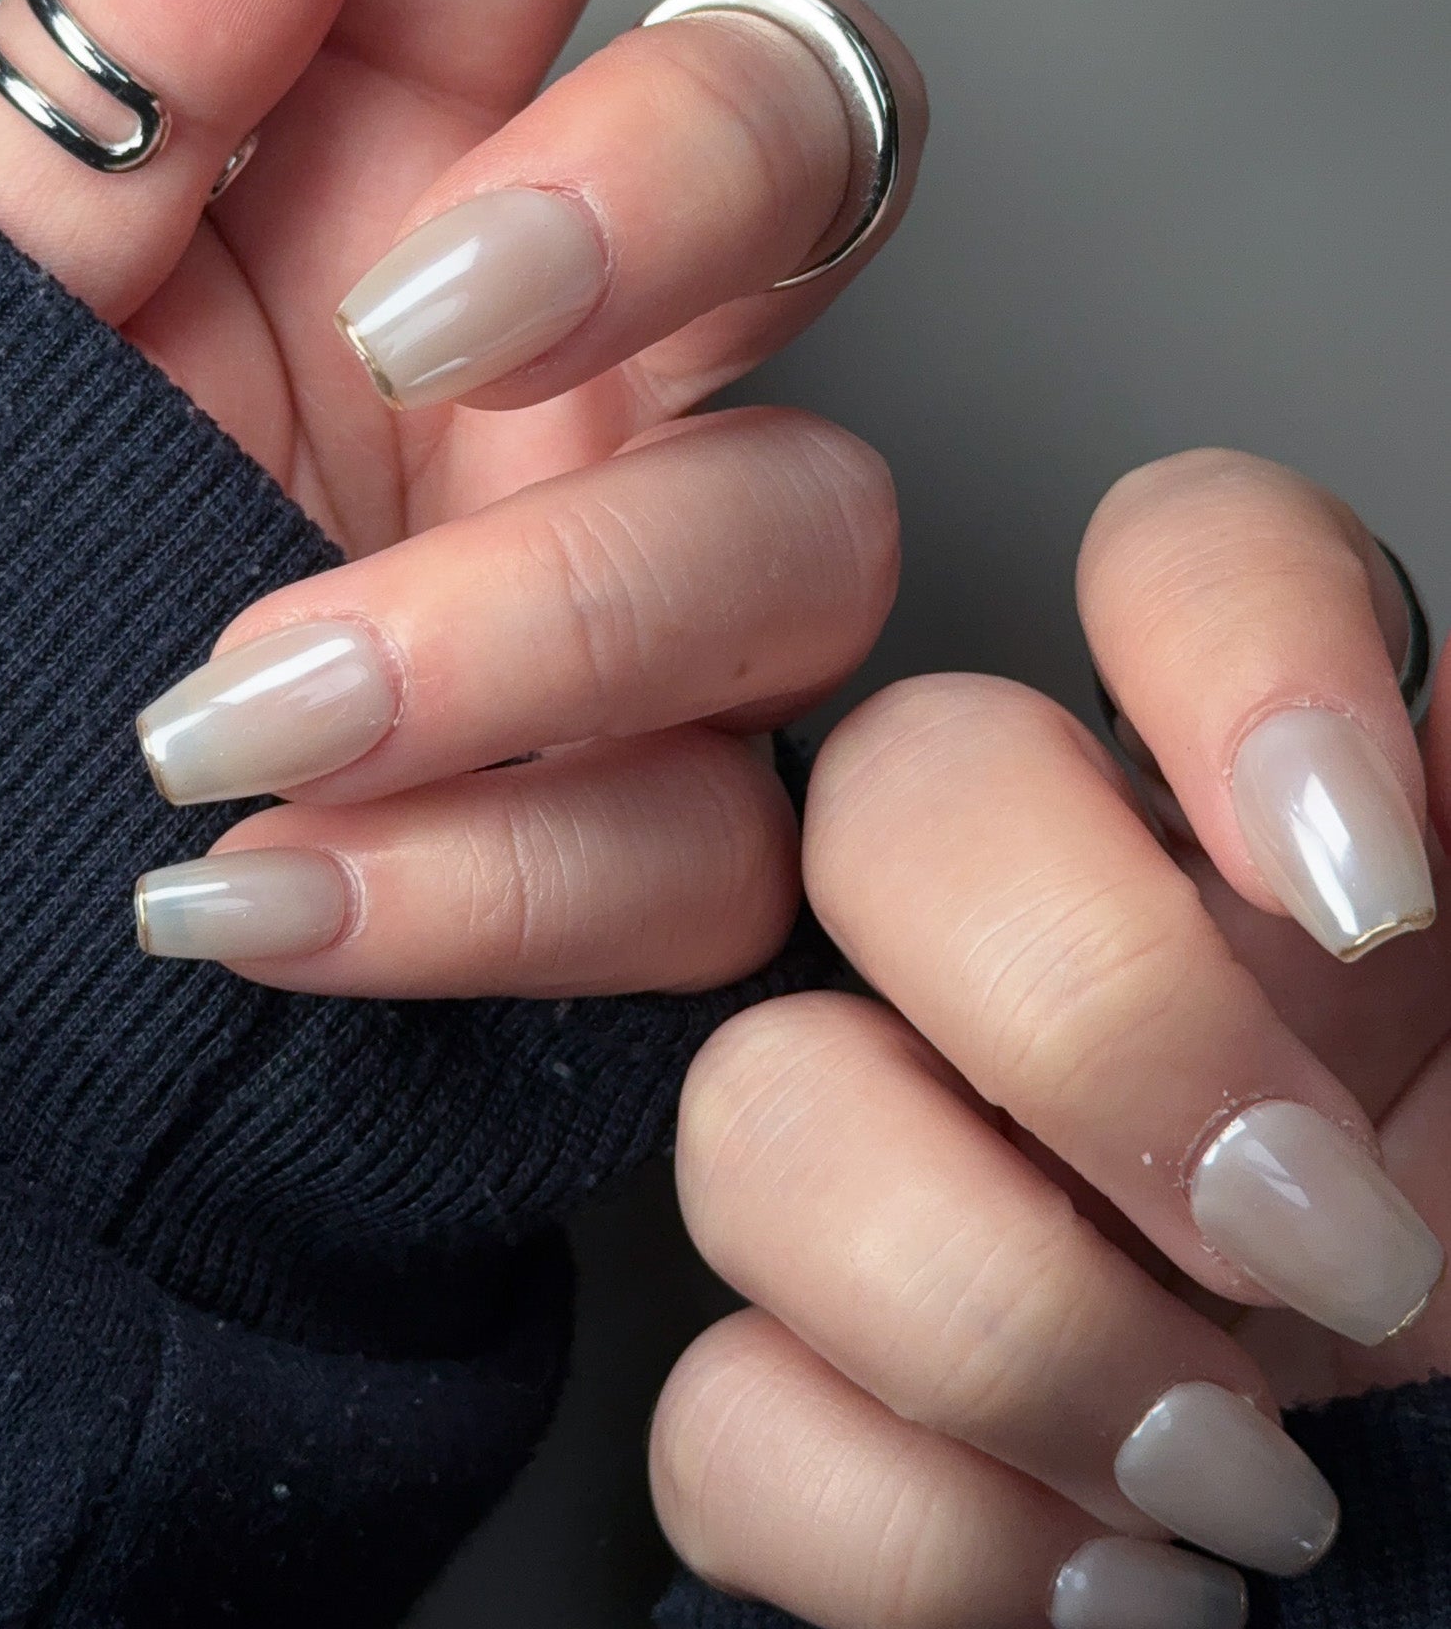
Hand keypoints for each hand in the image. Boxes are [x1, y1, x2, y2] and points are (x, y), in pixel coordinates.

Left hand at [0, 0, 924, 995]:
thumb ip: (125, 50)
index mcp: (390, 170)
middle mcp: (566, 355)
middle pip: (812, 156)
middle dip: (666, 194)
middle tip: (420, 319)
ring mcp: (641, 593)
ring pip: (805, 535)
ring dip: (541, 624)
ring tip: (254, 701)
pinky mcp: (657, 827)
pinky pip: (699, 848)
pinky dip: (490, 882)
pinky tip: (282, 885)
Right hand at [654, 449, 1450, 1627]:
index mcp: (1292, 862)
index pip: (1185, 561)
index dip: (1230, 650)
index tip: (1364, 890)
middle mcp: (1083, 976)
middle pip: (901, 799)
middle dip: (1087, 1019)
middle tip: (1306, 1237)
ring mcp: (928, 1179)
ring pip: (761, 1109)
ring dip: (995, 1313)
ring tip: (1228, 1473)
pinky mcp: (829, 1401)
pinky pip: (724, 1411)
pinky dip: (911, 1529)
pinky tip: (1100, 1583)